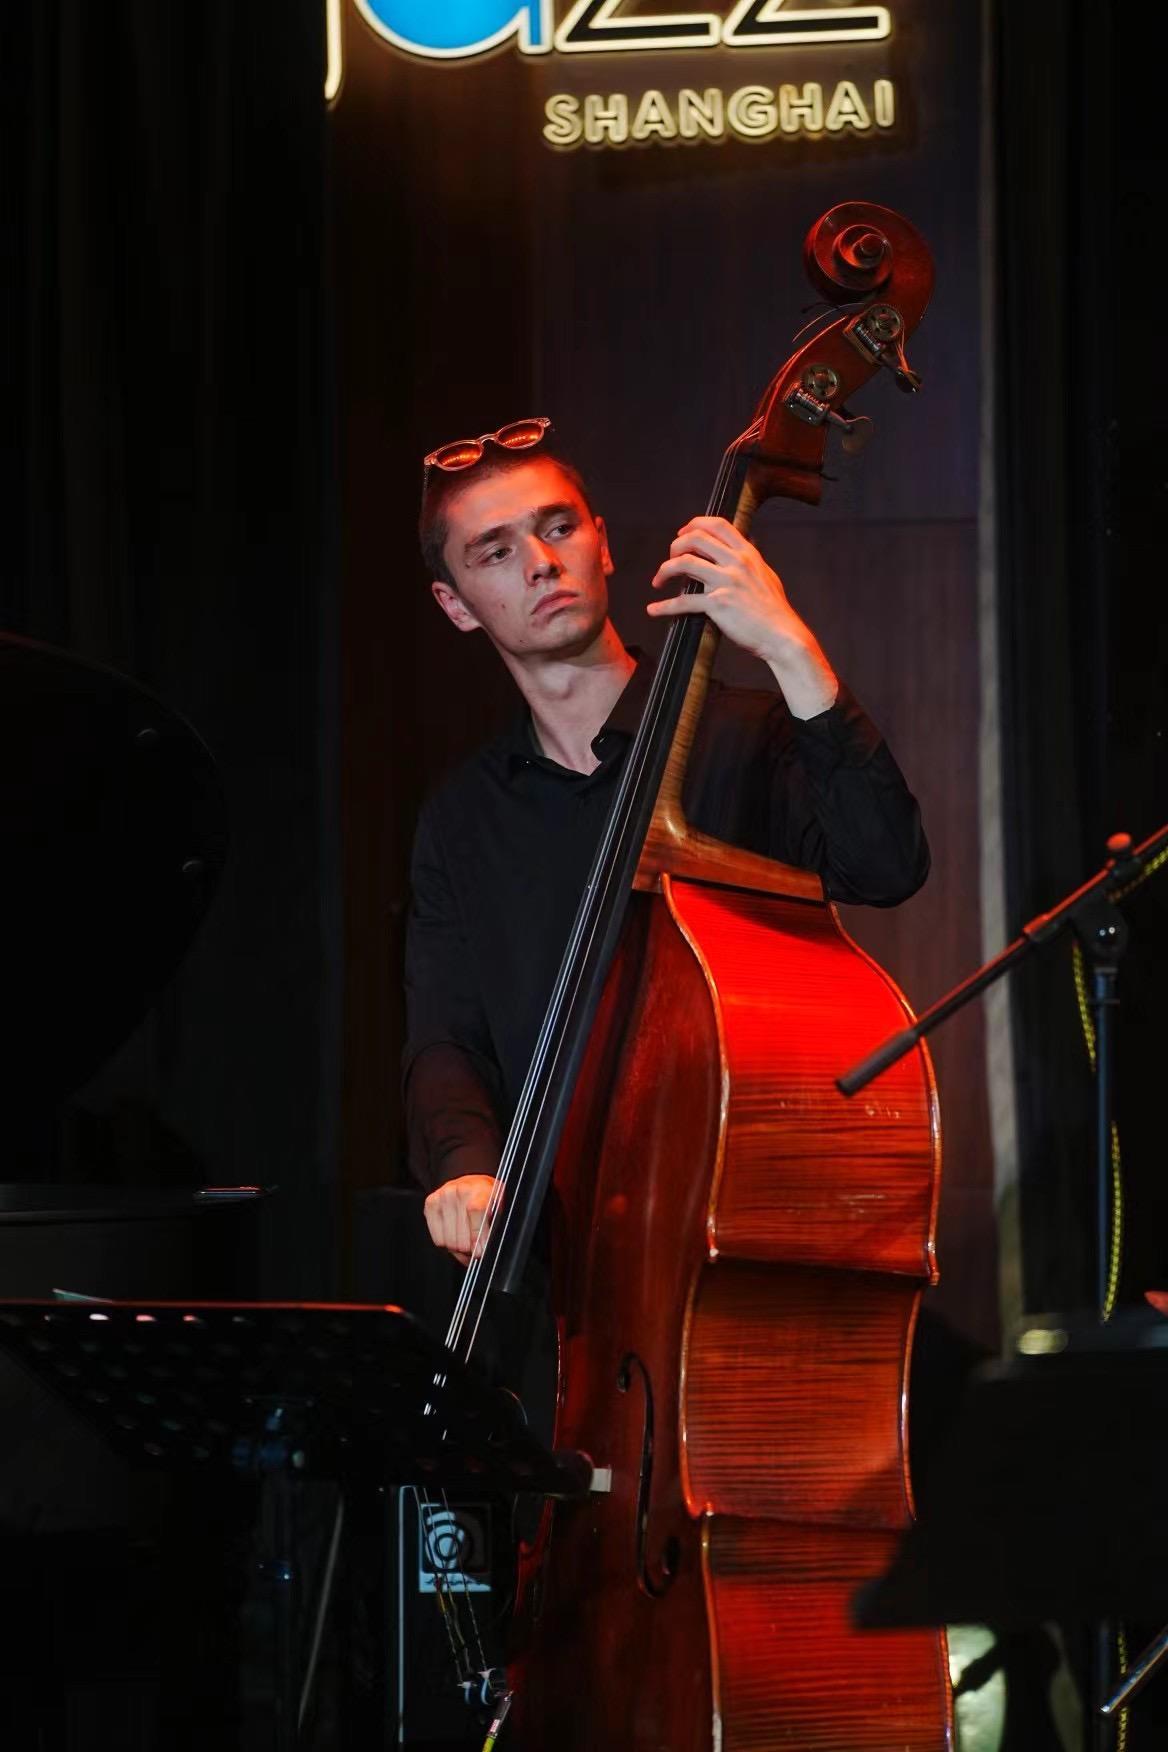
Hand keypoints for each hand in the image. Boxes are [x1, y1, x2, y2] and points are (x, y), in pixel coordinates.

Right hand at [423, 1174, 498, 1266]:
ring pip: (448, 1241)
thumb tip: (480, 1250)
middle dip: (470, 1248)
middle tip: (476, 1246)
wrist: (475, 1184)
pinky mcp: (431, 1203)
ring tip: (467, 1241)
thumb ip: (492, 1228)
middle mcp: (460, 1189)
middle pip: (460, 1235)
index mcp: (481, 1189)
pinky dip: (447, 1243)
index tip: (480, 1250)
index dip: (477, 1235)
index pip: (475, 1210)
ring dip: (459, 1248)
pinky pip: (438, 1239)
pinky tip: (455, 1235)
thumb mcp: (500, 1210)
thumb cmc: (488, 1200)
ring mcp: (443, 1196)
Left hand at [647, 516, 837, 718]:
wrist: (782, 635)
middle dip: (675, 546)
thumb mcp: (766, 575)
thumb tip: (747, 547)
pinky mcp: (718, 605)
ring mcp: (726, 582)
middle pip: (695, 539)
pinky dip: (663, 607)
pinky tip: (653, 610)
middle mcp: (736, 563)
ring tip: (658, 581)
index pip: (717, 525)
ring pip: (684, 564)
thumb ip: (751, 561)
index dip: (694, 525)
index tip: (682, 534)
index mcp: (747, 553)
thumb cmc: (774, 610)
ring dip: (664, 570)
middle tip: (668, 559)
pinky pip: (682, 602)